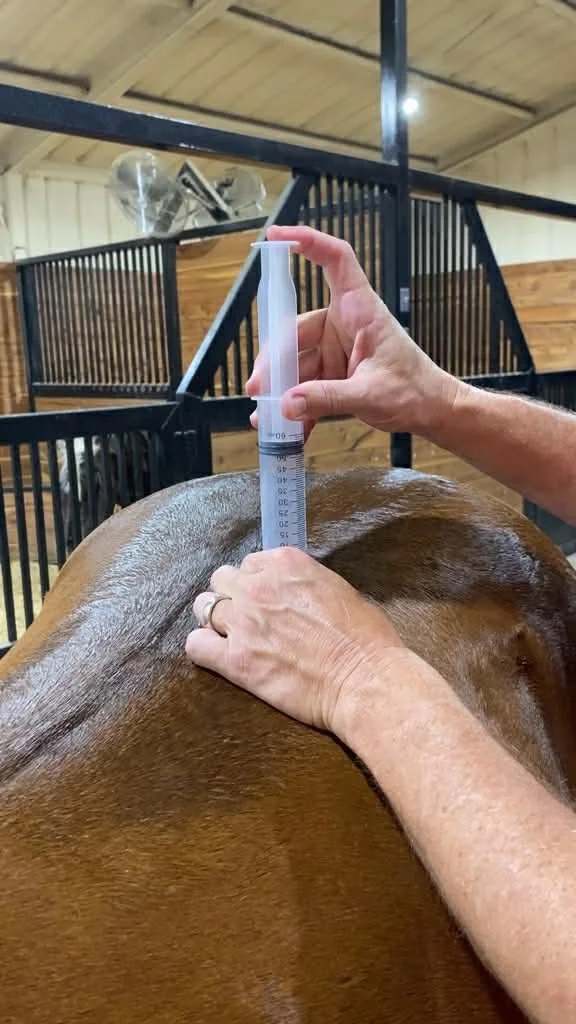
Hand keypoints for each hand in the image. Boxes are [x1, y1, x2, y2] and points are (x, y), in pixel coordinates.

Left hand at [185, 547, 405, 735]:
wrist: (365, 679)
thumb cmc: (366, 639)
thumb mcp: (338, 589)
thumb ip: (305, 583)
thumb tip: (293, 592)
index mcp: (285, 563)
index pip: (250, 563)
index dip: (256, 582)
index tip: (265, 598)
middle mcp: (258, 586)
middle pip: (222, 580)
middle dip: (232, 596)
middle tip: (247, 617)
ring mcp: (243, 622)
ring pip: (204, 607)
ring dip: (215, 619)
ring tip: (231, 636)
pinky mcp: (235, 660)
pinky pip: (197, 646)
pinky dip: (203, 649)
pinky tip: (218, 656)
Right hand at [246, 225, 459, 440]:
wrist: (432, 412)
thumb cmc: (415, 390)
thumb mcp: (371, 394)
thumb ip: (327, 398)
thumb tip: (286, 404)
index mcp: (360, 311)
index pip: (335, 261)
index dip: (308, 242)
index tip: (276, 236)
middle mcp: (344, 325)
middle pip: (296, 330)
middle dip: (274, 362)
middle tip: (259, 389)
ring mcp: (336, 350)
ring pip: (295, 363)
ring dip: (280, 391)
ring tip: (265, 418)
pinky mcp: (334, 374)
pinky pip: (306, 387)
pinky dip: (296, 407)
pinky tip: (286, 428)